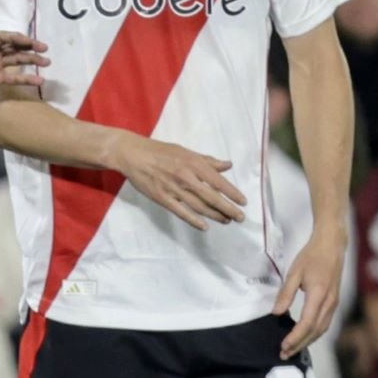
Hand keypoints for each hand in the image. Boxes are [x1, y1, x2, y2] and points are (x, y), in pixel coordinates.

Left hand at [0, 31, 47, 96]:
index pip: (1, 38)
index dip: (16, 38)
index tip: (30, 42)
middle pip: (13, 46)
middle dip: (29, 46)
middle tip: (44, 49)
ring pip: (16, 60)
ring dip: (31, 60)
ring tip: (47, 62)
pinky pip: (13, 78)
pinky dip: (26, 79)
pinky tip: (39, 81)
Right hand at [113, 133, 246, 229]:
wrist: (133, 154)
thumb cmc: (160, 151)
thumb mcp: (186, 152)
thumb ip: (207, 161)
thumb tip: (227, 165)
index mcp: (193, 164)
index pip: (218, 181)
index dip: (232, 193)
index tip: (243, 202)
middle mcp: (186, 177)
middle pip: (211, 197)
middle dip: (228, 208)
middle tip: (240, 217)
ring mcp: (174, 189)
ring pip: (199, 206)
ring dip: (215, 215)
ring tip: (226, 221)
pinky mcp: (162, 198)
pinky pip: (180, 212)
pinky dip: (193, 220)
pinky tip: (204, 226)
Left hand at [274, 229, 345, 356]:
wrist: (332, 246)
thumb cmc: (311, 256)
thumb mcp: (294, 273)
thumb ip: (285, 294)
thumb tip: (276, 313)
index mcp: (319, 295)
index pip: (307, 323)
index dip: (295, 337)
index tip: (283, 346)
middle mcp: (330, 303)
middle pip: (315, 330)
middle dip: (300, 344)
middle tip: (284, 354)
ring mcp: (334, 303)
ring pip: (322, 329)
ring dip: (307, 341)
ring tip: (292, 349)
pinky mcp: (334, 302)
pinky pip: (325, 323)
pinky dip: (314, 333)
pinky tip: (304, 336)